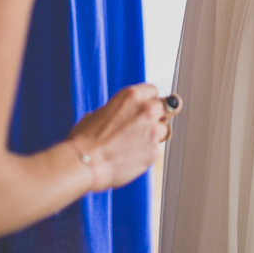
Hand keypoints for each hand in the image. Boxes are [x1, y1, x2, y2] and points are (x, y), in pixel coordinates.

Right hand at [67, 84, 182, 190]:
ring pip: (164, 129)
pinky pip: (156, 149)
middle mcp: (147, 109)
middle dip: (159, 115)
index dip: (149, 100)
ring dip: (154, 135)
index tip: (145, 107)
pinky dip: (148, 152)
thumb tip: (127, 114)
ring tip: (134, 143)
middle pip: (168, 107)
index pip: (154, 90)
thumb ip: (123, 109)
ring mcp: (153, 130)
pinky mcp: (154, 151)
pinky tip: (132, 155)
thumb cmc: (87, 139)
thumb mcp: (103, 111)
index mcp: (133, 95)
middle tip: (146, 125)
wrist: (85, 162)